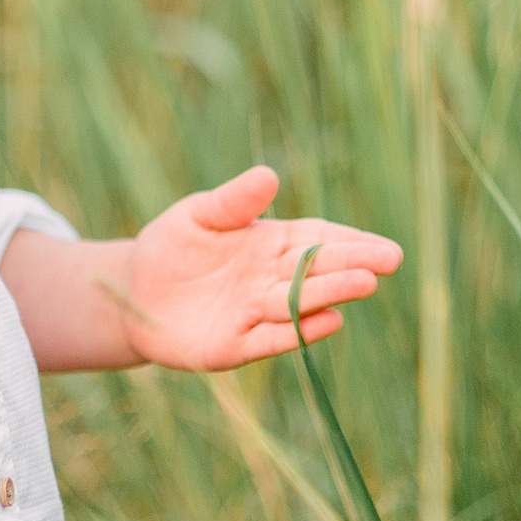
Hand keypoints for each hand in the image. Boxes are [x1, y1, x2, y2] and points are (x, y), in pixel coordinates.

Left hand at [121, 165, 400, 371]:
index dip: (351, 242)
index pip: (317, 241)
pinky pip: (270, 338)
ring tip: (365, 283)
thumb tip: (269, 175)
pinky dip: (299, 332)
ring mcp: (255, 313)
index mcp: (268, 244)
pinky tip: (329, 321)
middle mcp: (269, 280)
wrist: (130, 294)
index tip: (385, 246)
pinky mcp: (234, 345)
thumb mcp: (198, 215)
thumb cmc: (171, 247)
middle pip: (316, 271)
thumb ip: (233, 201)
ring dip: (331, 294)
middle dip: (352, 265)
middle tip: (389, 260)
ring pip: (299, 303)